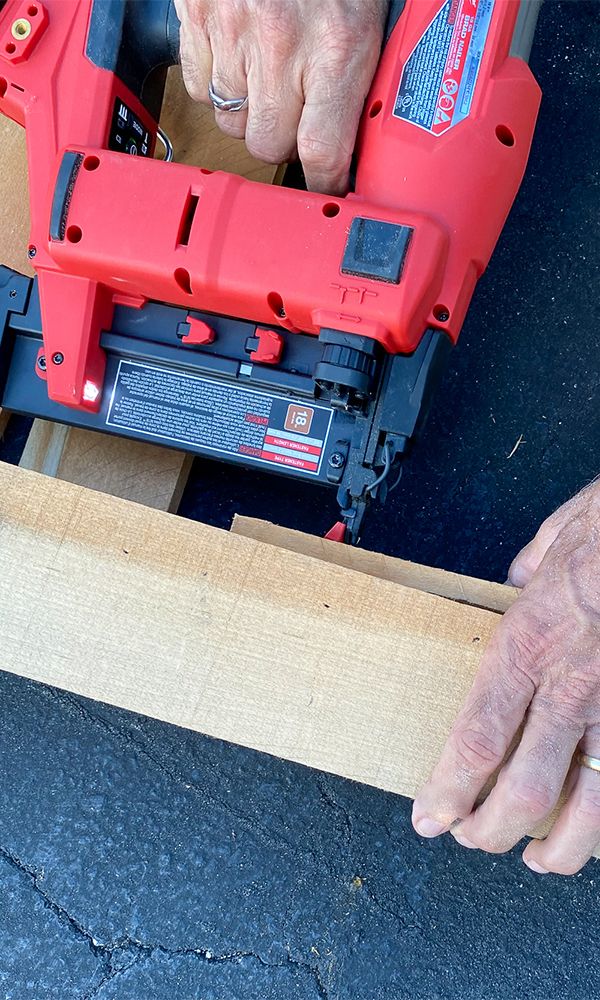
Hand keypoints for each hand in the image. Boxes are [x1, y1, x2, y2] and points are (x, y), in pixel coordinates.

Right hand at [174, 0, 387, 192]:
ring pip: (230, 121)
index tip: (326, 187)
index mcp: (337, 46)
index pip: (323, 151)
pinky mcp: (196, 16)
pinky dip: (216, 83)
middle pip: (267, 146)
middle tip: (295, 115)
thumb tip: (364, 130)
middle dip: (282, 140)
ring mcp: (232, 32)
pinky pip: (198, 88)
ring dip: (248, 111)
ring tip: (266, 75)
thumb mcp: (366, 11)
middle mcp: (282, 46)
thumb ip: (361, 68)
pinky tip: (237, 56)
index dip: (323, 181)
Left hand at [412, 480, 599, 874]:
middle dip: (491, 829)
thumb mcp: (559, 532)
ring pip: (589, 805)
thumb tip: (521, 574)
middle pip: (523, 787)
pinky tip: (598, 829)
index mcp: (529, 645)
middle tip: (473, 841)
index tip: (431, 817)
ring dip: (561, 846)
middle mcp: (571, 687)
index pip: (476, 739)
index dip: (450, 789)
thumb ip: (532, 564)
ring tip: (540, 862)